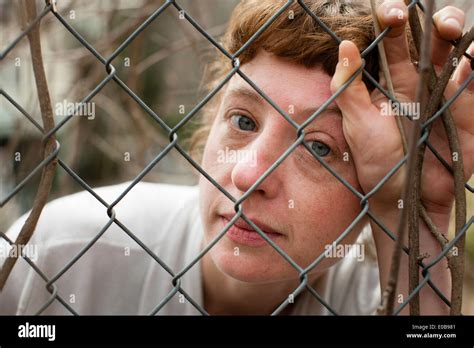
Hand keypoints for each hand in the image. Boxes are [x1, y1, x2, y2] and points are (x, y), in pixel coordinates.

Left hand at [330, 0, 472, 213]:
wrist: (404, 196)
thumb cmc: (376, 162)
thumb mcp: (357, 124)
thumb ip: (348, 87)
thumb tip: (344, 45)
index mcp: (390, 81)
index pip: (393, 40)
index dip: (393, 20)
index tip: (391, 13)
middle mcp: (419, 81)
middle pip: (431, 39)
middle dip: (434, 22)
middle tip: (433, 22)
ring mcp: (444, 92)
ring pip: (457, 52)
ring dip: (457, 34)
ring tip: (450, 29)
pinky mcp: (466, 108)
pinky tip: (473, 56)